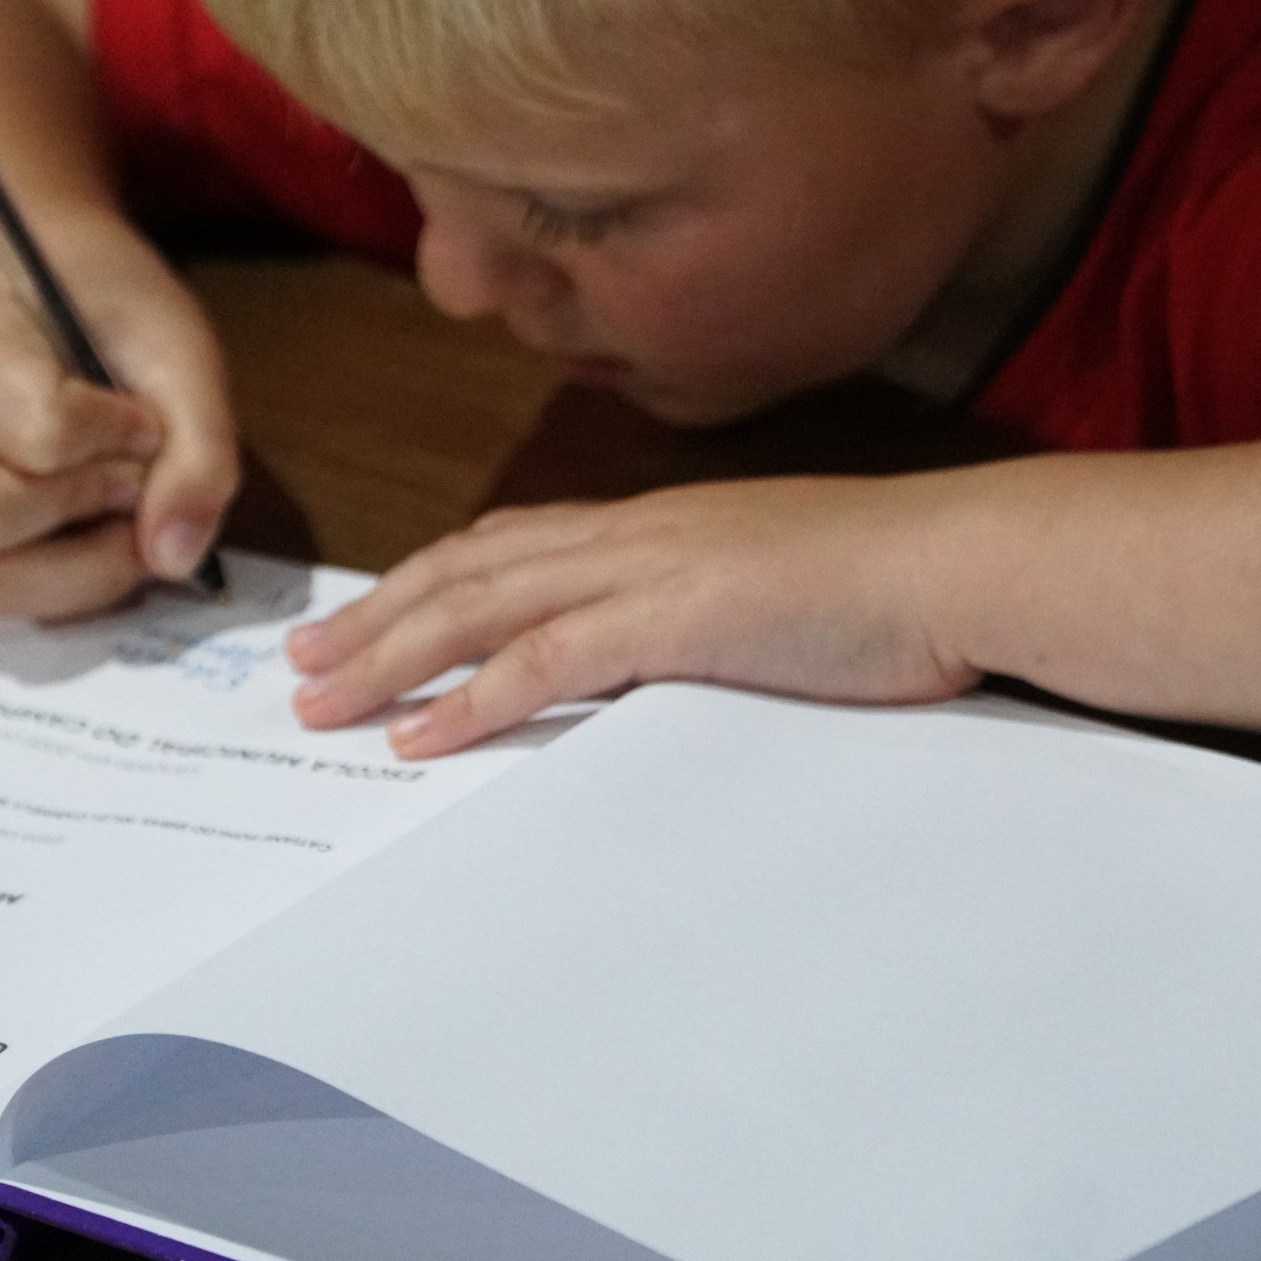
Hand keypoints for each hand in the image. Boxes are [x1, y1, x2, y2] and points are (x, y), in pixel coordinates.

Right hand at [0, 276, 236, 620]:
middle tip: (130, 478)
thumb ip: (198, 449)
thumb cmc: (117, 331)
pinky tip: (99, 543)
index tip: (144, 422)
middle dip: (83, 509)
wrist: (68, 320)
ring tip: (120, 517)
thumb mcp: (179, 357)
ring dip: (82, 567)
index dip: (115, 439)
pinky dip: (71, 591)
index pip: (40, 430)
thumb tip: (171, 558)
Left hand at [284, 476, 983, 756]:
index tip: (367, 620)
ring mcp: (648, 569)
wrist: (960, 561)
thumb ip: (702, 613)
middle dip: (376, 620)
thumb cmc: (887, 585)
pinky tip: (416, 734)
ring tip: (321, 705)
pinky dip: (470, 699)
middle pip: (467, 571)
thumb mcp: (770, 593)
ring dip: (390, 659)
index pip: (510, 546)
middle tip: (301, 668)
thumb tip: (667, 651)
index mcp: (653, 525)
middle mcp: (631, 533)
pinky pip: (545, 661)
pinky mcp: (675, 618)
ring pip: (481, 609)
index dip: (427, 583)